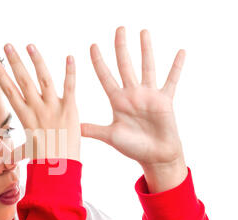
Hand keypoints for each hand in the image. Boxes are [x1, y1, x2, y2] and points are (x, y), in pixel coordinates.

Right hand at [0, 44, 80, 161]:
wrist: (60, 166)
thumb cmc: (42, 159)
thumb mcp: (26, 152)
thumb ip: (14, 153)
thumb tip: (2, 162)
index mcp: (25, 116)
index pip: (10, 91)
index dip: (1, 75)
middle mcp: (36, 108)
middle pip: (23, 80)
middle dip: (14, 61)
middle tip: (8, 45)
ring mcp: (53, 107)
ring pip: (43, 79)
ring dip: (37, 61)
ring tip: (30, 45)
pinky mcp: (69, 108)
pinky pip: (70, 87)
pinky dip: (70, 72)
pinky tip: (70, 57)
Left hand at [82, 26, 187, 191]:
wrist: (155, 156)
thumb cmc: (133, 148)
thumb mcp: (110, 136)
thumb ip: (93, 130)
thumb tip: (72, 127)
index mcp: (117, 101)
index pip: (105, 76)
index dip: (98, 61)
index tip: (92, 45)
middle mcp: (132, 94)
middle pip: (125, 65)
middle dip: (121, 47)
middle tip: (118, 29)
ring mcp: (148, 95)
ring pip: (146, 67)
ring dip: (146, 49)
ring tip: (143, 31)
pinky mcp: (165, 100)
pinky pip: (172, 80)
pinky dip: (176, 67)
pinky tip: (181, 52)